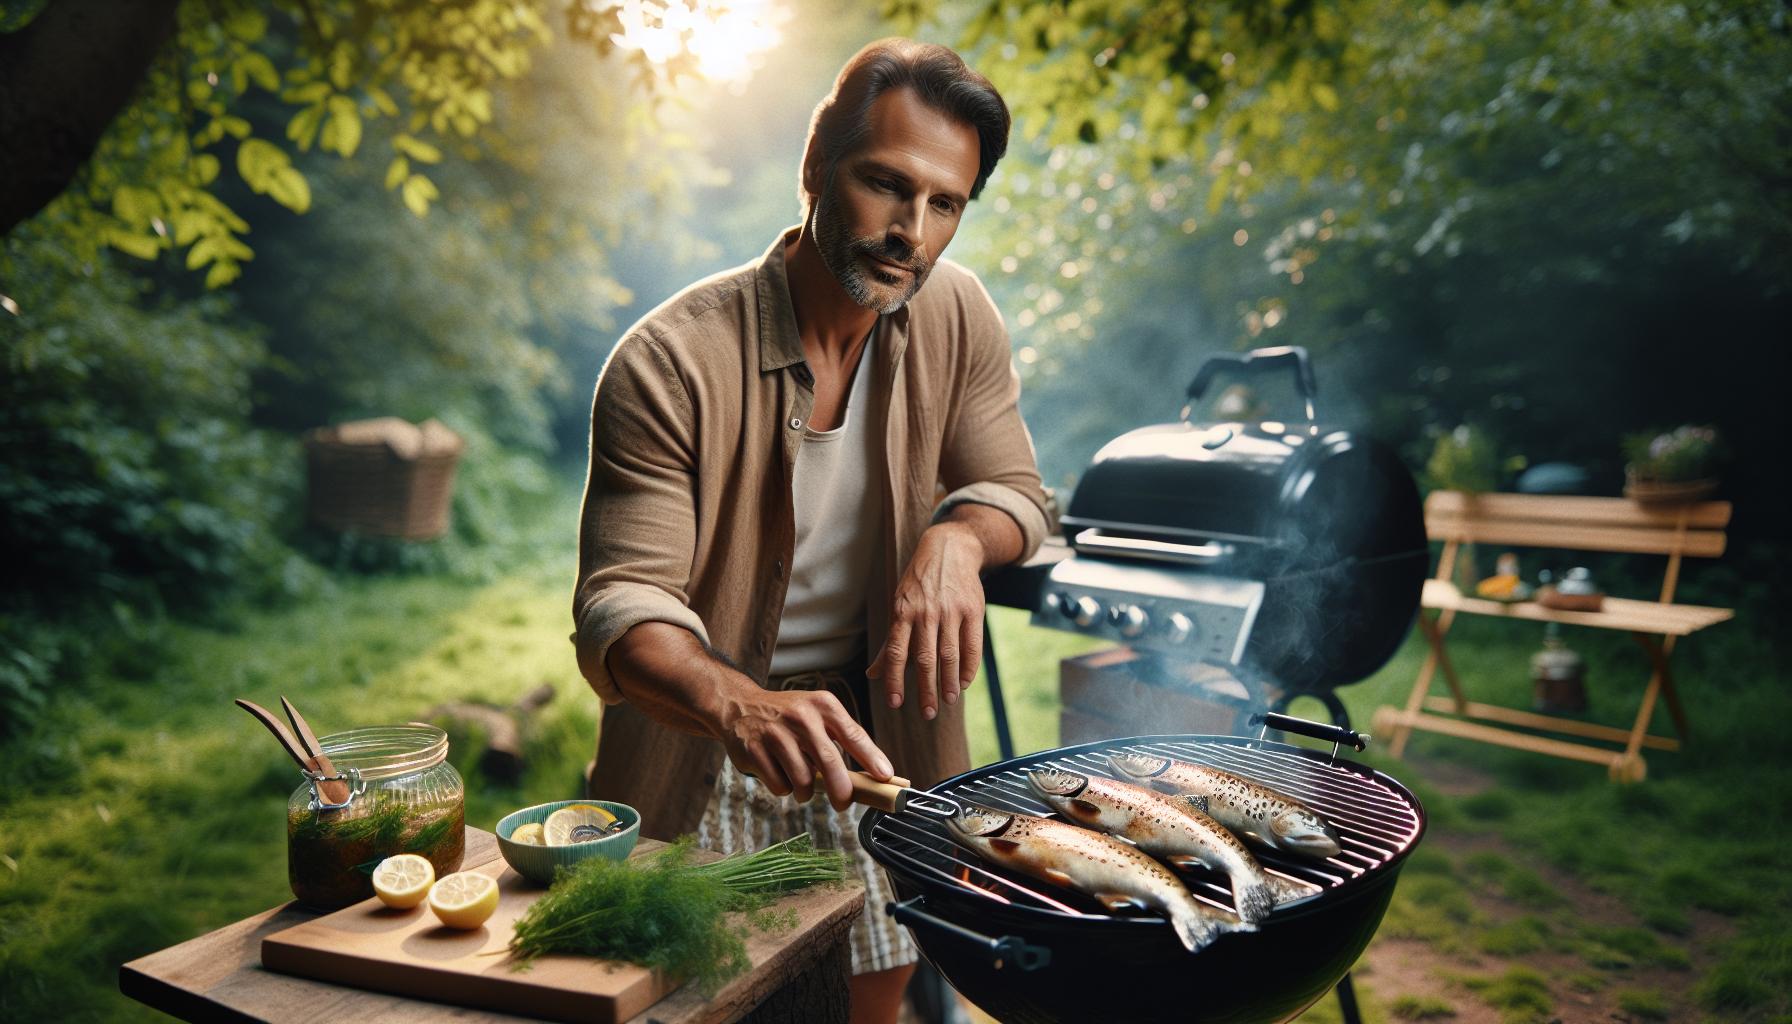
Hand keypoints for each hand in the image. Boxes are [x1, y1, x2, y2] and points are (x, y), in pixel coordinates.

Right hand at [713, 685, 893, 809]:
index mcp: (823, 705)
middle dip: (841, 791)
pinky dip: (783, 788)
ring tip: (801, 783)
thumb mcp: (818, 713)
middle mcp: (801, 716)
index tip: (885, 776)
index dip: (871, 758)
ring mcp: (776, 733)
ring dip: (806, 791)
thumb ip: (843, 737)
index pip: (853, 734)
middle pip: (830, 762)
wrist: (740, 706)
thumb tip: (875, 773)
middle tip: (843, 803)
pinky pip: (779, 785)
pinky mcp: (754, 750)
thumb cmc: (788, 716)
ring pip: (803, 780)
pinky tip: (779, 774)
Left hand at [868, 521, 985, 719]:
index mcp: (903, 613)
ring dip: (949, 683)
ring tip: (947, 702)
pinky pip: (973, 645)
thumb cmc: (919, 585)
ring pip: (950, 654)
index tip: (896, 704)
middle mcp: (926, 613)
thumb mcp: (899, 606)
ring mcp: (951, 611)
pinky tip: (963, 683)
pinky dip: (969, 668)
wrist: (949, 550)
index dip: (896, 680)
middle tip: (927, 714)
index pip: (897, 653)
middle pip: (926, 658)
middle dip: (925, 689)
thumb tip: (872, 675)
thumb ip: (890, 644)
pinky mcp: (973, 610)